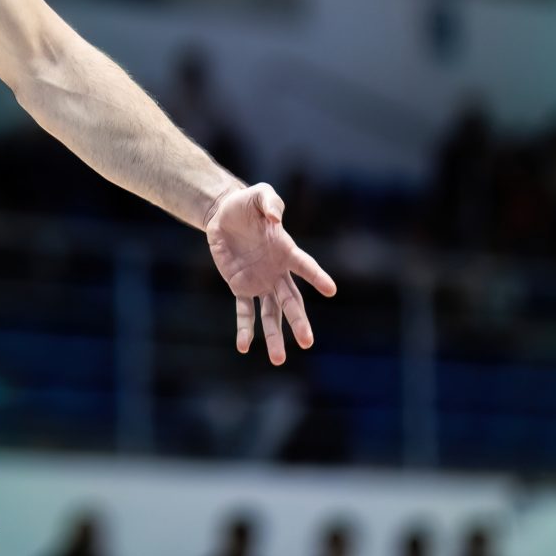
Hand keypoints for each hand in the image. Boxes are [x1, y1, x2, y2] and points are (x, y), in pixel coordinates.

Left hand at [204, 182, 335, 363]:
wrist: (224, 214)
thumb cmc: (248, 203)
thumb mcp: (259, 195)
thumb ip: (270, 203)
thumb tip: (275, 219)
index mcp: (286, 251)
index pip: (304, 266)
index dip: (317, 276)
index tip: (331, 289)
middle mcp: (277, 272)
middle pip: (291, 301)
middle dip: (298, 321)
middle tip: (308, 342)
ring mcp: (261, 283)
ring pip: (271, 314)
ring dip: (275, 336)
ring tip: (278, 360)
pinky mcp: (241, 287)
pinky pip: (244, 311)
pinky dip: (244, 328)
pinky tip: (243, 346)